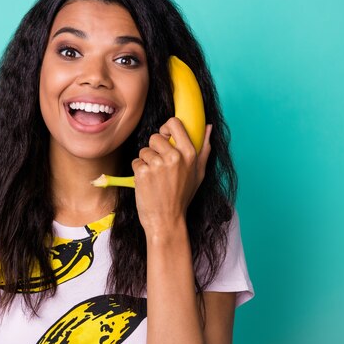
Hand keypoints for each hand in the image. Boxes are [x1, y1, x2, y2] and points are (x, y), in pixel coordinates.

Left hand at [131, 118, 212, 237]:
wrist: (166, 220)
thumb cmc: (182, 197)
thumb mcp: (199, 173)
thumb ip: (204, 149)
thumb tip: (208, 127)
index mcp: (189, 154)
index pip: (174, 123)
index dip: (166, 128)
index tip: (164, 137)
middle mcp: (174, 156)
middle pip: (155, 137)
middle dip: (154, 149)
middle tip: (160, 166)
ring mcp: (157, 164)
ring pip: (144, 150)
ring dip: (146, 162)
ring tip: (155, 178)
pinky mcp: (143, 172)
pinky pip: (136, 162)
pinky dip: (138, 171)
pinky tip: (147, 183)